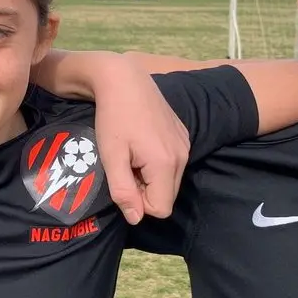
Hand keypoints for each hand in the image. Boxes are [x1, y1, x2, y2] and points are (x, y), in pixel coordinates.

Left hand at [91, 56, 189, 224]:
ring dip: (151, 177)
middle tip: (126, 166)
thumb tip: (136, 219)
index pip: (160, 209)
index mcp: (165, 164)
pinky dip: (158, 162)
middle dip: (146, 190)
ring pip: (171, 180)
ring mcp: (185, 144)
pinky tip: (142, 143)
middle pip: (167, 196)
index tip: (124, 180)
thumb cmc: (113, 117)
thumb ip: (123, 190)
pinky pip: (174, 163)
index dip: (139, 202)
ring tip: (133, 154)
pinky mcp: (184, 135)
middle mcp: (182, 156)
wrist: (124, 79)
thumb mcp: (111, 156)